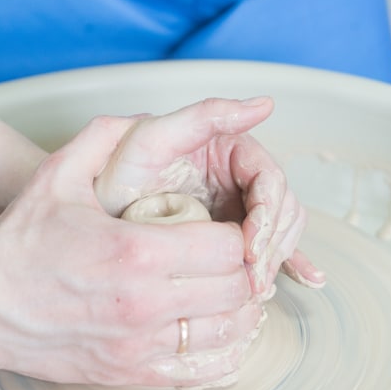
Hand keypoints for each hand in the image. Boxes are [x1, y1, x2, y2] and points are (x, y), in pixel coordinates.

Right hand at [0, 113, 261, 388]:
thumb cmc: (20, 240)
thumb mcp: (59, 172)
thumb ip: (108, 135)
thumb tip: (150, 114)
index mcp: (135, 250)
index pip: (227, 247)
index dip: (234, 233)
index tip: (218, 226)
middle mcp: (145, 303)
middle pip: (236, 290)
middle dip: (240, 269)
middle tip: (225, 256)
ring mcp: (140, 346)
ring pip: (228, 334)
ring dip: (233, 309)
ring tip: (219, 289)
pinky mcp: (132, 375)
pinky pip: (203, 371)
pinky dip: (219, 350)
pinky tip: (208, 327)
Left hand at [94, 97, 324, 301]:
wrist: (83, 224)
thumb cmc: (113, 177)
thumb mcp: (152, 140)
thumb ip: (204, 115)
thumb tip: (264, 103)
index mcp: (224, 146)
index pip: (269, 177)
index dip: (268, 212)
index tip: (252, 246)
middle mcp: (234, 175)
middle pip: (281, 206)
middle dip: (273, 241)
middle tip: (254, 277)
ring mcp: (233, 206)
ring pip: (279, 230)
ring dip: (276, 257)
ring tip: (257, 286)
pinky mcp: (226, 236)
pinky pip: (269, 247)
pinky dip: (289, 263)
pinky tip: (307, 280)